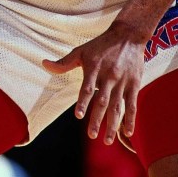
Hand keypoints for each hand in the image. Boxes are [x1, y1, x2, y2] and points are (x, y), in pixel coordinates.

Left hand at [42, 22, 145, 144]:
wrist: (128, 35)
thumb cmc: (100, 45)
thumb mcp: (81, 52)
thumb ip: (63, 63)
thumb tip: (44, 64)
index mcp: (94, 69)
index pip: (87, 88)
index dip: (83, 102)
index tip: (79, 116)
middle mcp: (109, 77)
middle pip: (102, 102)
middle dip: (97, 120)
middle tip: (92, 135)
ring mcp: (122, 82)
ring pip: (117, 107)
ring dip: (113, 125)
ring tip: (108, 140)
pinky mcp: (134, 84)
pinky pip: (132, 104)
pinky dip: (130, 119)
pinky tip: (128, 133)